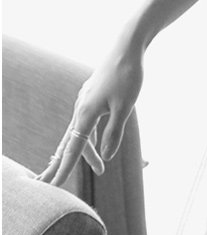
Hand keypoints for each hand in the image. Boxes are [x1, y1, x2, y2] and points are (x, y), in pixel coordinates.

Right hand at [35, 40, 143, 185]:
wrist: (127, 50)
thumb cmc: (128, 77)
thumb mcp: (124, 108)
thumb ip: (114, 133)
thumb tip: (107, 156)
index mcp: (86, 113)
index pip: (73, 148)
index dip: (64, 168)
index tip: (52, 185)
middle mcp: (81, 109)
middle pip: (71, 143)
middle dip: (63, 164)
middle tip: (51, 184)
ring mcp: (86, 103)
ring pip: (82, 133)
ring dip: (89, 153)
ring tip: (101, 170)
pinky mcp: (93, 98)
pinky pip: (88, 124)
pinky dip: (92, 138)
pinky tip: (99, 145)